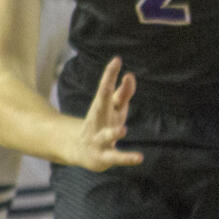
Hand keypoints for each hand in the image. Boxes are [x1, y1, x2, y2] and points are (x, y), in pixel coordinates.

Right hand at [73, 56, 143, 171]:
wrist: (79, 149)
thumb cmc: (102, 123)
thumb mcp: (114, 107)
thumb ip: (124, 93)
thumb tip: (130, 76)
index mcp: (101, 106)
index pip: (105, 88)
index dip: (110, 74)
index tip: (117, 60)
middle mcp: (98, 120)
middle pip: (100, 105)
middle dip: (105, 94)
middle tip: (108, 84)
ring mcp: (99, 138)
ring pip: (106, 135)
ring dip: (114, 133)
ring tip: (123, 129)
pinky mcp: (104, 156)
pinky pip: (116, 157)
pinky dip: (127, 158)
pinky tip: (139, 158)